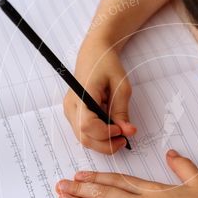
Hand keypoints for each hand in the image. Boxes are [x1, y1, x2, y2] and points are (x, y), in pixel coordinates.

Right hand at [63, 36, 135, 153]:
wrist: (94, 52)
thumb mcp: (121, 86)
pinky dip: (98, 136)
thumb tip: (127, 131)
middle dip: (105, 144)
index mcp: (81, 95)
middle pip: (84, 137)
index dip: (105, 133)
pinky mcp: (74, 113)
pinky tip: (111, 130)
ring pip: (83, 138)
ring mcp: (70, 111)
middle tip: (124, 140)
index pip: (87, 125)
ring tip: (120, 135)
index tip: (121, 130)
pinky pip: (84, 132)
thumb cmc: (107, 64)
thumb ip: (122, 110)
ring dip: (102, 142)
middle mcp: (71, 105)